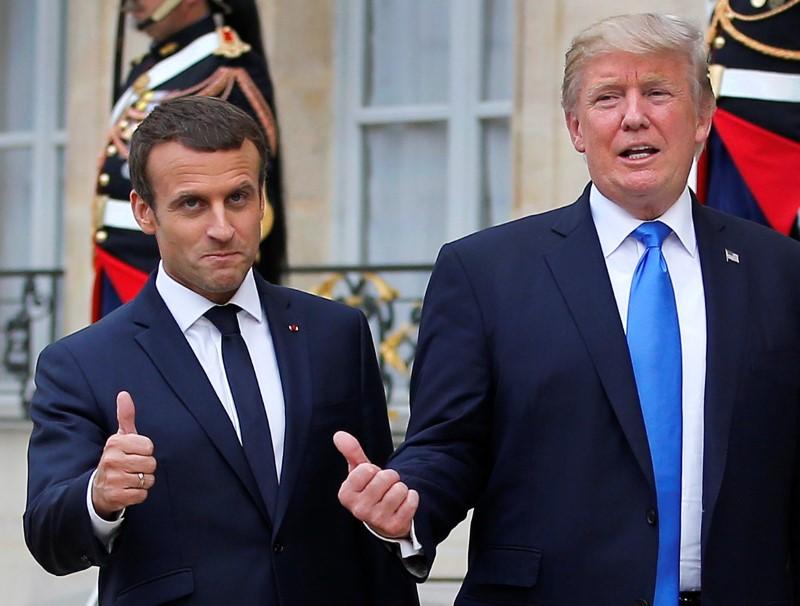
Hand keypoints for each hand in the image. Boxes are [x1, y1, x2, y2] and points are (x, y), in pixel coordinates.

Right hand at [92, 391, 156, 518]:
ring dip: (143, 482)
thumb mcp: (119, 437)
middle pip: (151, 463)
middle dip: (146, 468)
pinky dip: (139, 494)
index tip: (133, 454)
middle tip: (132, 468)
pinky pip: (142, 495)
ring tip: (130, 479)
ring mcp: (113, 479)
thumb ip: (125, 416)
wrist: (97, 489)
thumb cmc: (116, 459)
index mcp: (114, 443)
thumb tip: (124, 394)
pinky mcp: (116, 496)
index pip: (149, 446)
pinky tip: (128, 490)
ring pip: (148, 480)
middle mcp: (111, 460)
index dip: (145, 452)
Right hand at [334, 431, 417, 538]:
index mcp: (345, 495)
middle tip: (384, 488)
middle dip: (390, 477)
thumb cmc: (370, 490)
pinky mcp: (394, 526)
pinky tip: (402, 505)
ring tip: (392, 497)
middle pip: (386, 478)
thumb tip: (339, 435)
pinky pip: (411, 501)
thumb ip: (351, 452)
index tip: (370, 479)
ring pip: (400, 489)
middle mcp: (358, 510)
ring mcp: (376, 520)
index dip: (373, 470)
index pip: (367, 469)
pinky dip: (411, 498)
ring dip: (400, 488)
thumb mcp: (359, 471)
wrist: (383, 518)